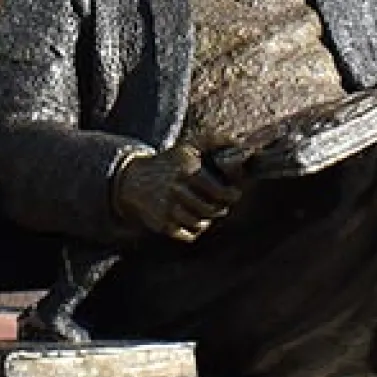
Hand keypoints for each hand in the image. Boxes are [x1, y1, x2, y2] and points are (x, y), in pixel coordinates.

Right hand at [111, 144, 240, 243]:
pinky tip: (193, 218)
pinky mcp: (162, 224)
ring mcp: (168, 208)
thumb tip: (243, 143)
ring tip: (206, 210)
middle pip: (212, 210)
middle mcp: (176, 189)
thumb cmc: (170, 162)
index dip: (231, 195)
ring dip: (207, 219)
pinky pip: (189, 235)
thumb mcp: (189, 146)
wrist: (134, 180)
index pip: (219, 191)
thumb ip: (217, 141)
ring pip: (201, 223)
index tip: (234, 193)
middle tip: (221, 203)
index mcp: (186, 170)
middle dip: (220, 207)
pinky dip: (195, 230)